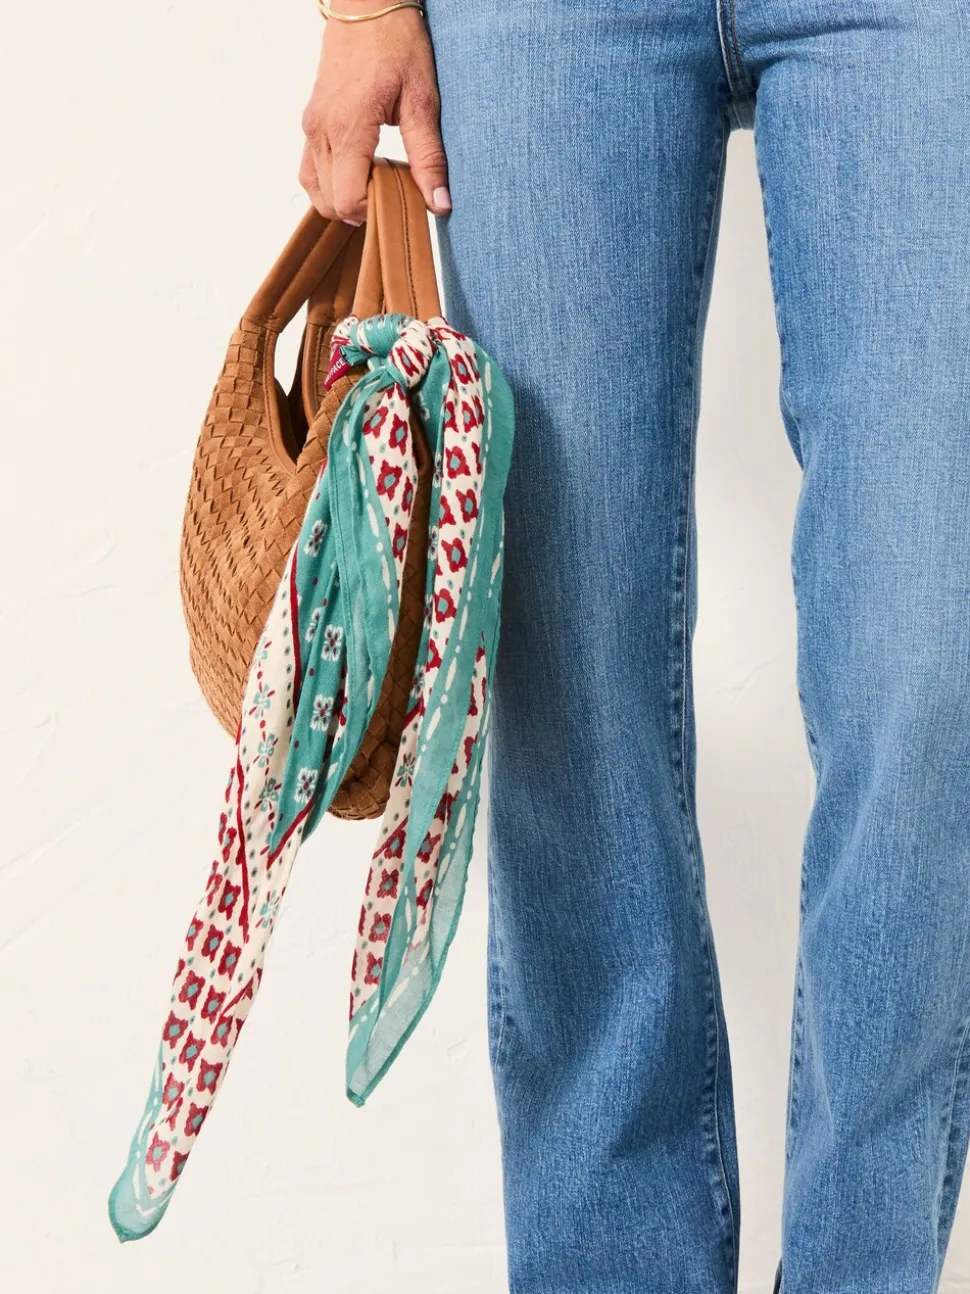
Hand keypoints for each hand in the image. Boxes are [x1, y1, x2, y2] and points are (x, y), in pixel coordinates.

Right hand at [300, 1, 450, 224]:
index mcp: (348, 127)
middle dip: (362, 208)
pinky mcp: (310, 123)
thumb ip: (429, 158)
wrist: (368, 5)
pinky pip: (310, 172)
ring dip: (344, 199)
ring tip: (377, 182)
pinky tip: (359, 174)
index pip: (348, 199)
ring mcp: (311, 127)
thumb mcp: (423, 101)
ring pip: (316, 192)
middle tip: (393, 190)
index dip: (375, 210)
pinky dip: (330, 185)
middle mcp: (322, 130)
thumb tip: (439, 205)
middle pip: (331, 202)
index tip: (400, 197)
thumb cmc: (397, 43)